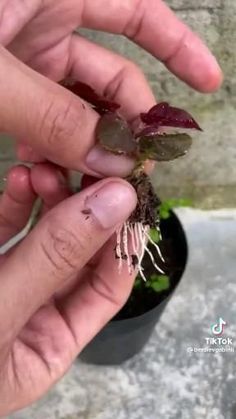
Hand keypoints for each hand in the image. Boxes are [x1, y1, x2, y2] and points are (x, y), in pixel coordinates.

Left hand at [0, 0, 221, 175]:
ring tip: (77, 176)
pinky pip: (45, 114)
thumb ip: (50, 116)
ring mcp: (25, 52)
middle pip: (112, 76)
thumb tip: (113, 164)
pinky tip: (42, 165)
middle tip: (130, 170)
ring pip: (78, 104)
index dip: (178, 47)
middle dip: (126, 124)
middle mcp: (45, 20)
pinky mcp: (9, 81)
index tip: (208, 84)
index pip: (136, 12)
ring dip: (84, 144)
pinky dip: (50, 143)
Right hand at [0, 164, 136, 415]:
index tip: (127, 198)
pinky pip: (4, 226)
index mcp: (47, 345)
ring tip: (47, 168)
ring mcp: (2, 282)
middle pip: (76, 254)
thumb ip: (55, 258)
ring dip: (50, 198)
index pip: (105, 288)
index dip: (121, 242)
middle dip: (83, 211)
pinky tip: (21, 177)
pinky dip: (15, 200)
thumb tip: (116, 203)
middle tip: (85, 171)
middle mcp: (30, 313)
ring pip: (41, 234)